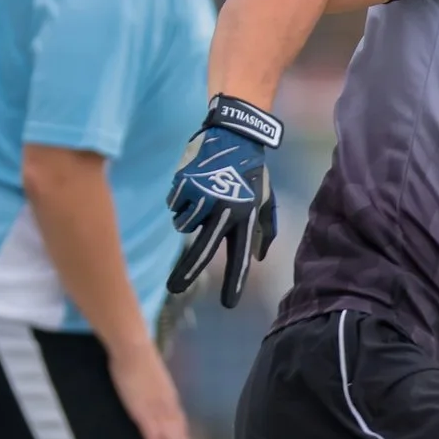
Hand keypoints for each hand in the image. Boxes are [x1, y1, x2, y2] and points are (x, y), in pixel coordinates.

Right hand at [108, 339, 192, 438]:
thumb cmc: (139, 360)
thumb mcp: (152, 379)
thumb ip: (154, 391)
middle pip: (180, 436)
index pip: (181, 425)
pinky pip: (153, 437)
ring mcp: (158, 410)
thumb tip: (152, 398)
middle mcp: (170, 407)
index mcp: (171, 398)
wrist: (133, 349)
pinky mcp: (145, 413)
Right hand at [167, 95, 280, 308]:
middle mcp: (224, 211)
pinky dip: (181, 200)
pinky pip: (175, 206)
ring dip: (189, 218)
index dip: (235, 282)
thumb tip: (259, 257)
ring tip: (203, 196)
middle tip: (173, 290)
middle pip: (203, 250)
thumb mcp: (265, 199)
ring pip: (184, 226)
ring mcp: (203, 197)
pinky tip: (194, 184)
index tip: (229, 304)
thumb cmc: (251, 171)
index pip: (241, 257)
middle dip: (187, 272)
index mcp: (246, 217)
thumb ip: (265, 229)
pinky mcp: (185, 184)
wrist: (234, 135)